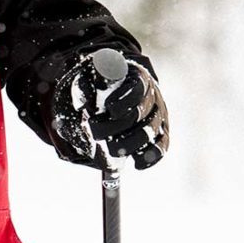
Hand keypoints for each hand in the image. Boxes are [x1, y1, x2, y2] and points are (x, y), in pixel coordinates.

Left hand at [50, 55, 169, 169]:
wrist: (117, 92)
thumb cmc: (102, 86)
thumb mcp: (90, 79)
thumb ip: (84, 87)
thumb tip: (83, 105)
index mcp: (137, 78)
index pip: (137, 89)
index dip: (125, 101)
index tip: (109, 109)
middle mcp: (152, 97)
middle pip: (139, 114)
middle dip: (116, 126)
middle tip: (95, 133)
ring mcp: (158, 116)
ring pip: (150, 133)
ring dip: (129, 144)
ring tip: (111, 150)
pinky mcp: (160, 133)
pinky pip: (160, 147)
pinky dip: (150, 157)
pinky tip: (137, 163)